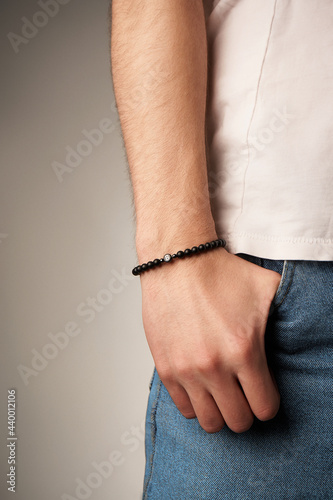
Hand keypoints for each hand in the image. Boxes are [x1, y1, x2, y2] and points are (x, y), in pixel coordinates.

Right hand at [140, 248, 280, 432]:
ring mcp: (187, 370)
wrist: (177, 261)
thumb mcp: (267, 288)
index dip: (267, 403)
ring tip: (221, 394)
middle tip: (243, 394)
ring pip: (210, 422)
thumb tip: (305, 325)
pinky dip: (194, 404)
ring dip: (220, 412)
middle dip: (245, 410)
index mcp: (244, 350)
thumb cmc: (220, 273)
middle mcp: (214, 366)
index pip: (265, 408)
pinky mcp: (165, 368)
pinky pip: (183, 408)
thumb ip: (290, 312)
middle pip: (238, 421)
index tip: (262, 391)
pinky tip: (200, 386)